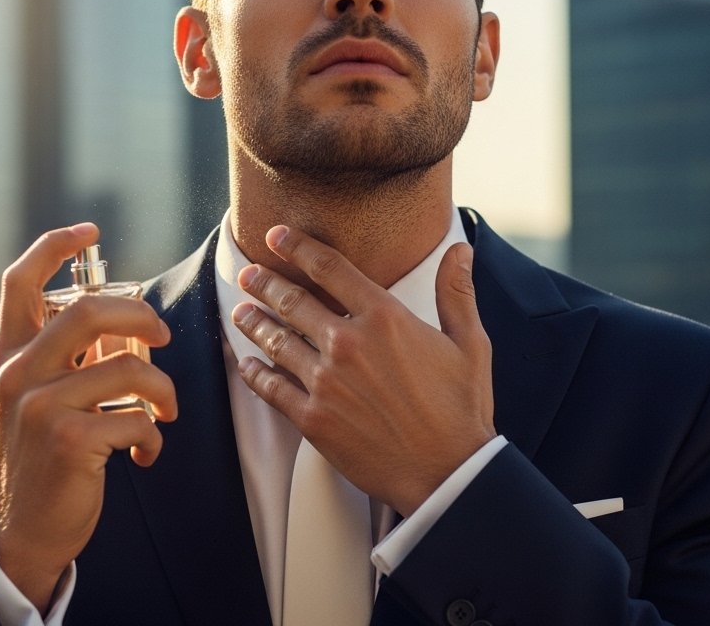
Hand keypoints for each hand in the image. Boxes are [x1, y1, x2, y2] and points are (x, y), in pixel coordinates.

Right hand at [0, 223, 176, 610]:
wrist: (20, 530)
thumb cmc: (44, 459)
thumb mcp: (45, 399)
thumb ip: (76, 358)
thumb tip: (132, 322)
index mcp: (11, 356)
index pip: (19, 282)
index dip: (54, 246)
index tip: (89, 229)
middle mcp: (18, 373)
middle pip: (90, 309)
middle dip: (142, 317)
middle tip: (162, 338)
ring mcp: (40, 406)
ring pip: (129, 367)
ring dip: (162, 391)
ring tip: (164, 413)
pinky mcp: (69, 440)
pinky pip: (137, 417)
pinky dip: (153, 435)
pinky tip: (144, 453)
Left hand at [233, 226, 494, 516]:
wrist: (448, 473)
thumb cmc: (461, 409)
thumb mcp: (469, 344)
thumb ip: (456, 293)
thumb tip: (460, 250)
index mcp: (385, 318)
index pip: (330, 268)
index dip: (298, 247)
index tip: (276, 236)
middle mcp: (348, 343)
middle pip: (292, 301)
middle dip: (265, 283)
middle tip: (248, 273)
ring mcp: (326, 382)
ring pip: (276, 341)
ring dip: (254, 323)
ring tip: (240, 312)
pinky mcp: (313, 419)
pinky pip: (272, 390)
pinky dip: (255, 374)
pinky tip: (247, 365)